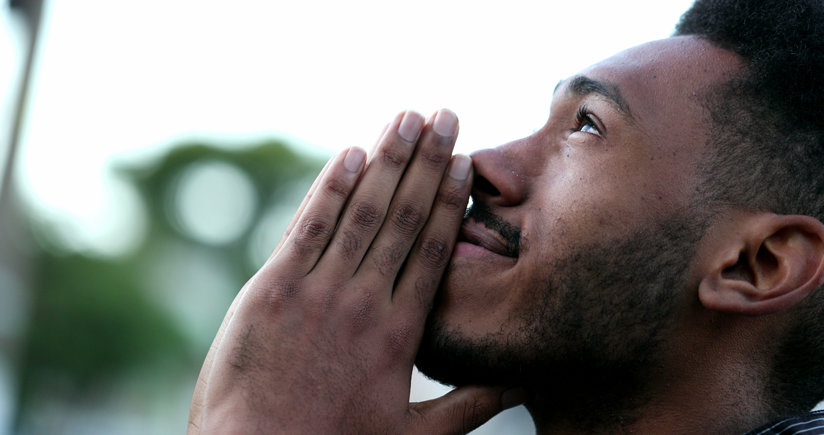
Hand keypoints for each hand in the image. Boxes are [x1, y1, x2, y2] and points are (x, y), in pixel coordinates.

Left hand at [187, 110, 522, 433]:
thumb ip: (469, 406)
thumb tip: (520, 384)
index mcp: (400, 332)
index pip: (433, 249)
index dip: (449, 200)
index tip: (464, 163)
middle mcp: (363, 302)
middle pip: (403, 217)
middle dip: (426, 161)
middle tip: (445, 115)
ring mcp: (316, 292)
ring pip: (360, 211)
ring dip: (385, 160)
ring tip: (406, 117)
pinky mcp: (271, 290)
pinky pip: (307, 226)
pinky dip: (329, 188)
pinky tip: (349, 153)